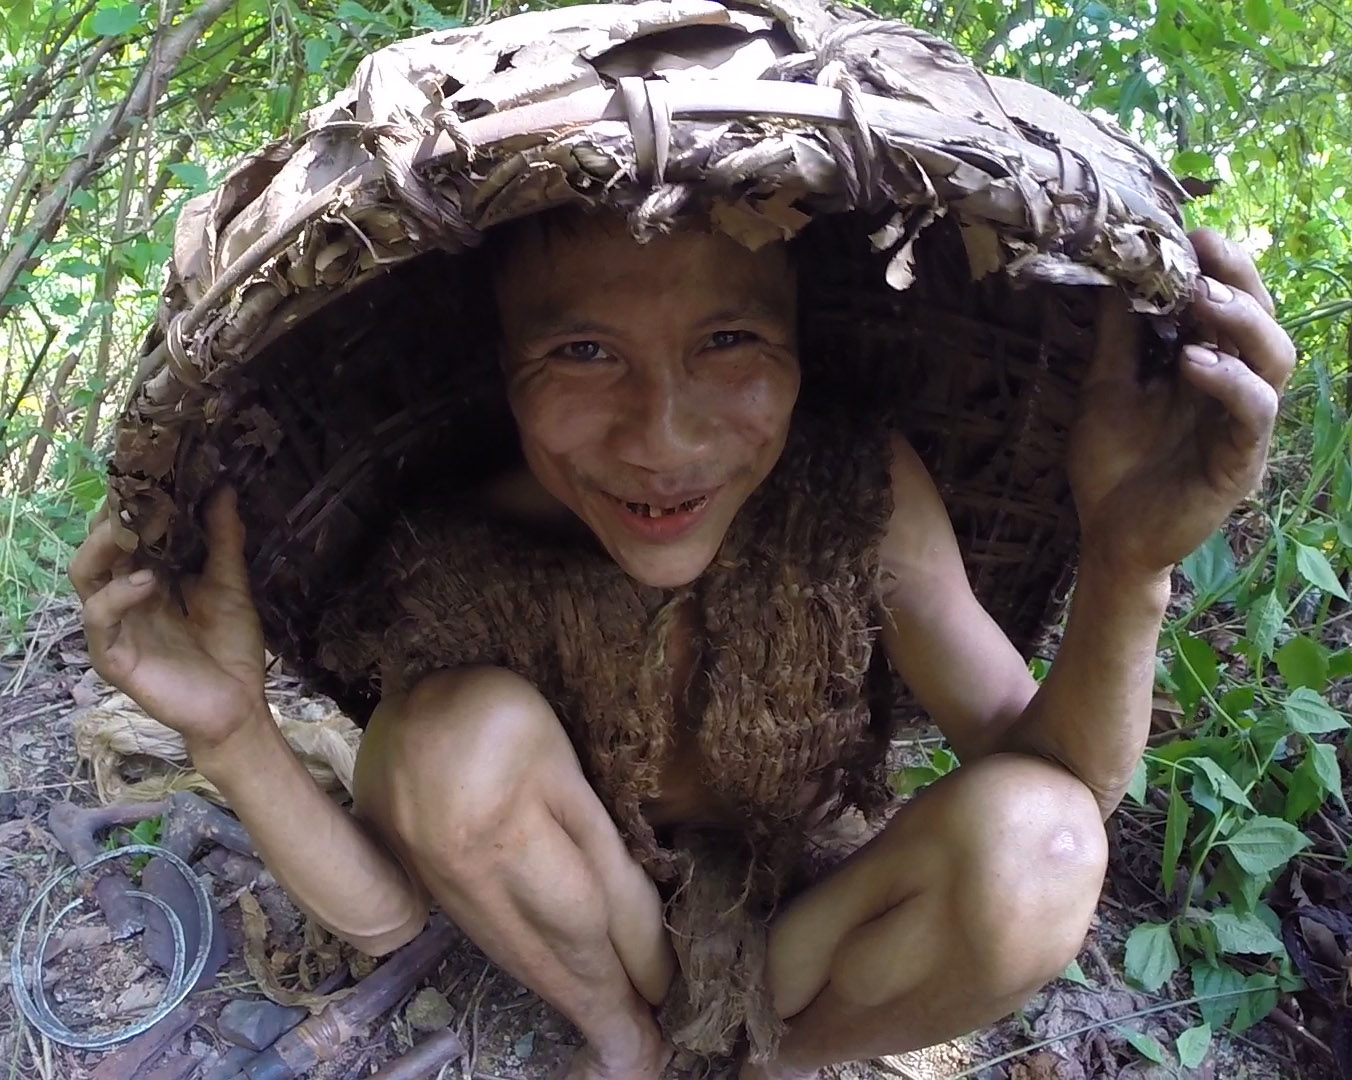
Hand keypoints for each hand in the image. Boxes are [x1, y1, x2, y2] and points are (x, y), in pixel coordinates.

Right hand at [69, 487, 266, 752]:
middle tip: (136, 494)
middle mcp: (125, 597)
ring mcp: (116, 626)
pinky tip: (147, 582)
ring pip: (86, 577)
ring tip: (132, 530)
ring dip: (105, 548)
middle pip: (97, 548)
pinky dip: (119, 595)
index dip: (131, 505)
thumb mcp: (231, 586)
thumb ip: (223, 540)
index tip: (152, 472)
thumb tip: (222, 489)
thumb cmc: (231, 648)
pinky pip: (102, 619)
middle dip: (111, 519)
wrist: (240, 705)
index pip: (124, 534)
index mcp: (148, 578)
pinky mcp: (114, 656)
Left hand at [1067, 228, 1295, 579]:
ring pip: (1274, 358)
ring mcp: (1243, 424)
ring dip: (1241, 321)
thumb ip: (1117, 336)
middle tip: (1204, 249)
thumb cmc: (1112, 464)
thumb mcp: (1106, 386)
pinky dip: (1229, 381)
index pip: (1230, 304)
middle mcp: (1235, 389)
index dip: (1218, 266)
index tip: (1188, 231)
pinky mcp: (1241, 460)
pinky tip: (1193, 363)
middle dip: (1239, 278)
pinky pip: (1253, 412)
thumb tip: (1115, 271)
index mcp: (1208, 366)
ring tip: (1201, 297)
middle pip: (1263, 320)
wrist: (1108, 537)